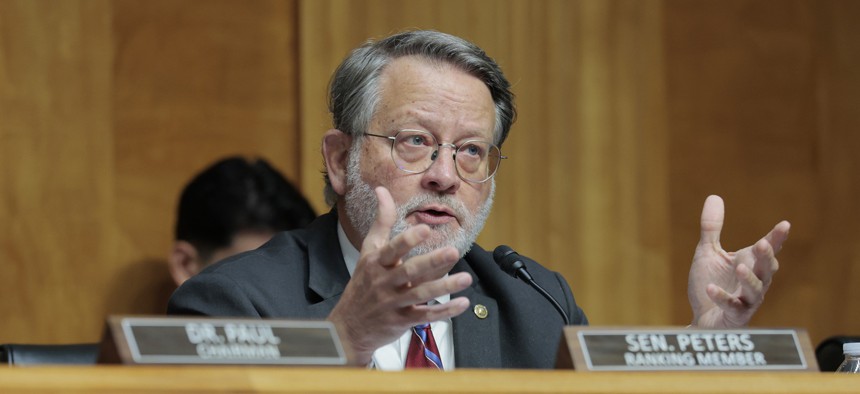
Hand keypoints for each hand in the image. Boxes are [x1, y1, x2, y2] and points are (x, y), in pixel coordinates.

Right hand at [327, 186, 471, 365]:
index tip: (426, 228)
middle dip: (431, 262)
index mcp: (376, 263)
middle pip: (409, 272)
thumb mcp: (368, 250)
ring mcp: (393, 303)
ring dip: (444, 287)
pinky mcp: (402, 320)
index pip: (392, 250)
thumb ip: (381, 221)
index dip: (408, 240)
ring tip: (466, 278)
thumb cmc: (362, 283)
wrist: (348, 326)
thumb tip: (382, 189)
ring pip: (420, 294)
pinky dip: (444, 311)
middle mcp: (384, 282)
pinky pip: (425, 315)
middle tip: (453, 251)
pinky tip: (462, 303)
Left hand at [687, 195, 789, 327]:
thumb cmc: (710, 283)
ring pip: (756, 290)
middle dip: (766, 257)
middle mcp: (754, 281)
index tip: (785, 225)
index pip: (766, 249)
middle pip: (767, 269)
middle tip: (763, 245)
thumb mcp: (708, 252)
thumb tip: (714, 196)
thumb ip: (712, 228)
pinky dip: (722, 297)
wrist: (702, 318)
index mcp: (749, 263)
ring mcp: (747, 300)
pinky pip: (732, 306)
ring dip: (749, 279)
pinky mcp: (735, 316)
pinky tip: (711, 288)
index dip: (776, 238)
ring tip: (739, 268)